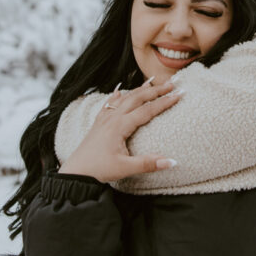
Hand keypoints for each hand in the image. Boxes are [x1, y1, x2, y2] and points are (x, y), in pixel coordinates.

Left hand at [58, 78, 182, 181]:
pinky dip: (118, 95)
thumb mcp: (125, 168)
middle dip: (156, 90)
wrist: (76, 172)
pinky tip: (119, 91)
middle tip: (172, 84)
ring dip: (140, 89)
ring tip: (152, 82)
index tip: (179, 94)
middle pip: (137, 98)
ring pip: (125, 97)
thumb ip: (148, 163)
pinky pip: (110, 103)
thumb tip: (172, 162)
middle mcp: (112, 118)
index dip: (164, 102)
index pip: (147, 110)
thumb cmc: (99, 170)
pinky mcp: (98, 123)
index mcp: (120, 126)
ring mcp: (104, 118)